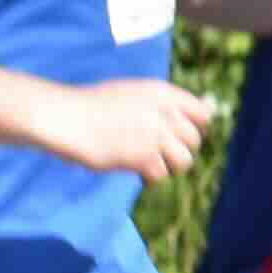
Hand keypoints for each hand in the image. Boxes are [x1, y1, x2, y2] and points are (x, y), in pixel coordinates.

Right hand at [42, 76, 215, 180]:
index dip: (197, 128)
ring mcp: (156, 135)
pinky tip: (138, 175)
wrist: (68, 117)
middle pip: (194, 140)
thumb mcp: (133, 93)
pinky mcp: (142, 157)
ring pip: (184, 161)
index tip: (184, 138)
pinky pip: (160, 175)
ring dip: (169, 167)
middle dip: (181, 150)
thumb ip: (159, 104)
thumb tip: (181, 117)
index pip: (203, 113)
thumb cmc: (92, 106)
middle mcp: (165, 113)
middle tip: (162, 156)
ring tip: (152, 167)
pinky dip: (151, 179)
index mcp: (164, 94)